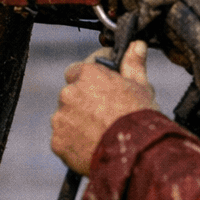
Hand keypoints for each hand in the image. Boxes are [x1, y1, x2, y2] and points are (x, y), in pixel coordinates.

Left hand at [50, 40, 157, 173]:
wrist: (135, 154)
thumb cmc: (139, 117)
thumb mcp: (141, 86)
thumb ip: (133, 64)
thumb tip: (136, 45)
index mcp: (87, 75)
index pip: (78, 70)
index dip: (90, 80)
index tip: (101, 88)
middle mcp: (69, 93)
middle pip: (71, 95)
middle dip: (84, 102)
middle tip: (104, 115)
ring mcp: (61, 118)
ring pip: (66, 117)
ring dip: (77, 122)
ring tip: (100, 134)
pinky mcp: (58, 141)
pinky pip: (64, 139)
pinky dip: (74, 143)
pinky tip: (92, 147)